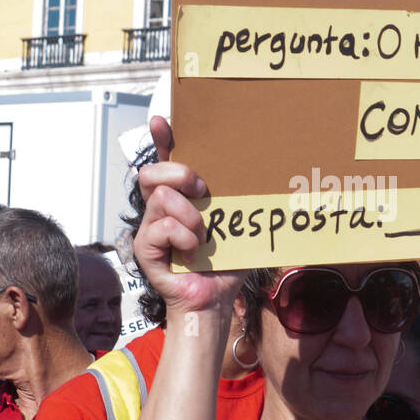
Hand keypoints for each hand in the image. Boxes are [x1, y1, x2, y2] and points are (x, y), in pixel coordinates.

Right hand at [135, 117, 243, 316]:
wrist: (215, 299)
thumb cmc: (226, 262)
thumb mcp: (239, 224)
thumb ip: (244, 201)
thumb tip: (274, 174)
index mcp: (182, 197)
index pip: (166, 160)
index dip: (162, 139)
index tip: (163, 120)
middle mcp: (161, 208)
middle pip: (152, 172)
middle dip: (179, 173)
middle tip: (203, 192)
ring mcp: (150, 226)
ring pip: (159, 197)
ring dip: (189, 216)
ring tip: (202, 237)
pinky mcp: (145, 247)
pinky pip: (161, 226)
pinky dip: (183, 238)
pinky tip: (191, 252)